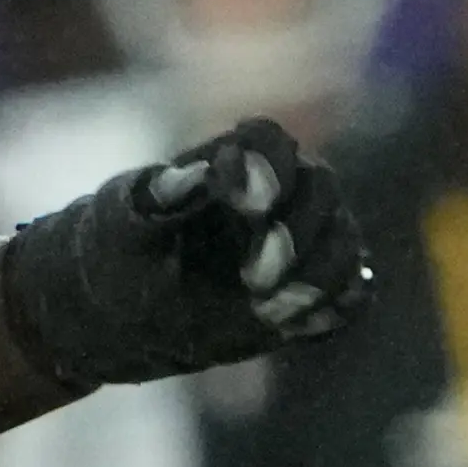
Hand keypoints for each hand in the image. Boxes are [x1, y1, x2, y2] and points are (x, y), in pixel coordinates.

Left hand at [0, 117, 373, 388]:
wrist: (117, 314)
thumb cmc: (115, 253)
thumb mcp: (121, 225)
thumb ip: (158, 196)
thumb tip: (196, 174)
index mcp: (228, 163)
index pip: (271, 141)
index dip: (269, 167)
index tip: (246, 205)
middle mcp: (276, 194)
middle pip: (320, 188)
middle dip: (297, 231)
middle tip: (253, 275)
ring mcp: (301, 241)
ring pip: (343, 242)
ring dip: (316, 275)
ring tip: (265, 307)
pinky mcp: (312, 291)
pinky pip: (352, 291)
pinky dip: (329, 307)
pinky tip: (289, 325)